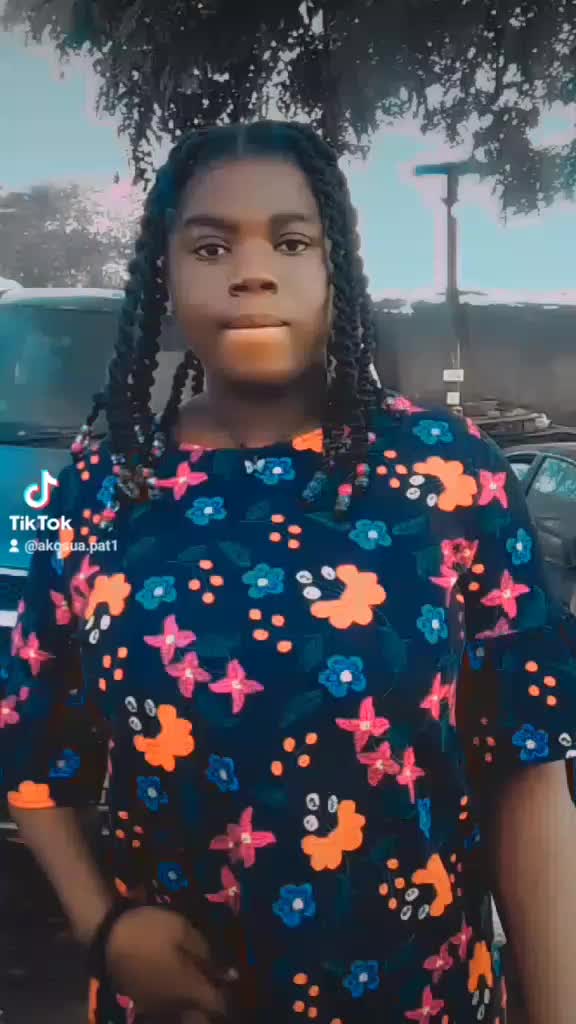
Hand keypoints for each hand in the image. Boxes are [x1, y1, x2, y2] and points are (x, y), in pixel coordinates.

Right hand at [105, 906, 226, 1018]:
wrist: (108, 936)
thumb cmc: (151, 930)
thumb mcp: (185, 931)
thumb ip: (209, 955)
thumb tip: (231, 974)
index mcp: (189, 991)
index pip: (219, 1006)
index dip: (229, 995)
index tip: (233, 981)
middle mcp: (174, 1007)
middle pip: (201, 1015)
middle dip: (212, 1002)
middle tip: (217, 982)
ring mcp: (156, 1007)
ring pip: (184, 1013)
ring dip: (195, 1002)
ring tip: (198, 981)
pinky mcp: (142, 1002)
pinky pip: (168, 1008)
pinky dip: (178, 1000)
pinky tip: (178, 981)